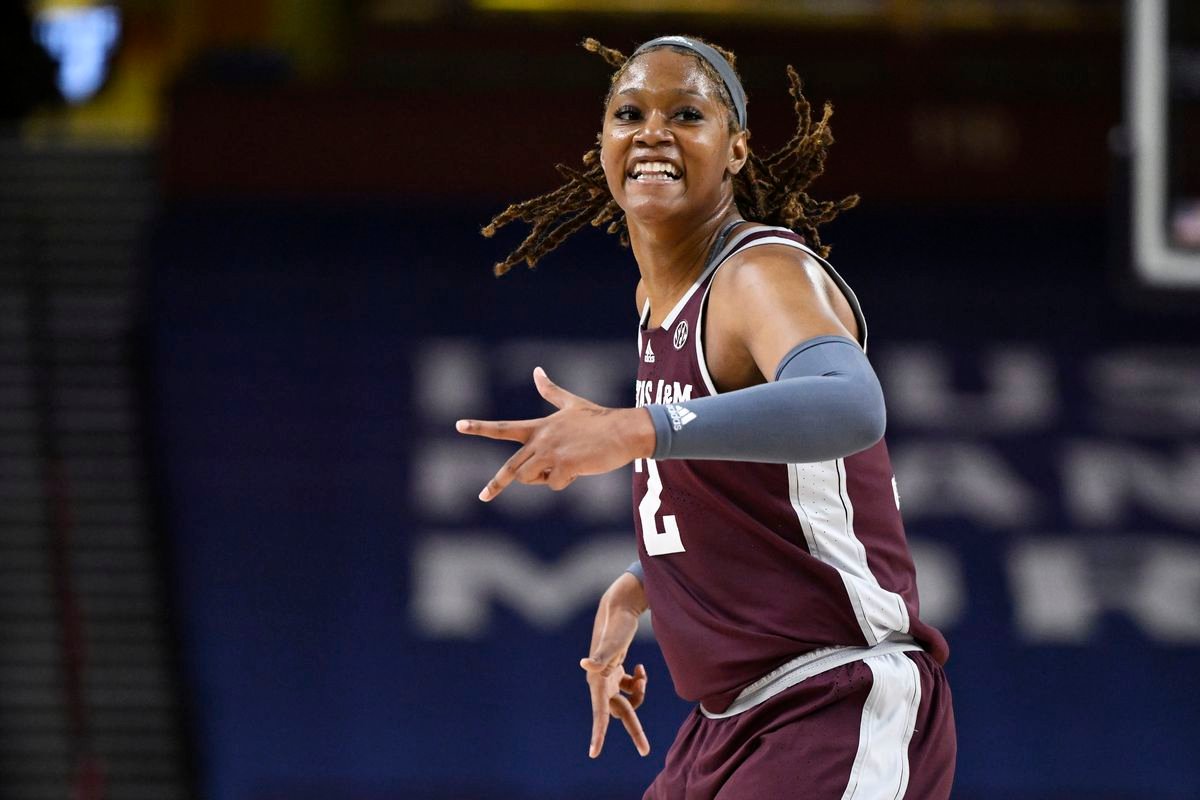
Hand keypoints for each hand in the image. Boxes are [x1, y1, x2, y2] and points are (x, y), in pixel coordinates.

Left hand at [456, 367, 655, 501]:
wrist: (623, 431)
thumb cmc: (599, 419)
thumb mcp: (571, 403)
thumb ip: (550, 390)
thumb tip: (537, 370)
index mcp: (539, 427)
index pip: (503, 428)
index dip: (480, 427)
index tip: (458, 425)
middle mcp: (541, 440)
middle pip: (511, 467)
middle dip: (496, 484)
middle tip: (483, 496)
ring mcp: (551, 453)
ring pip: (530, 478)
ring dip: (544, 479)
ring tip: (564, 466)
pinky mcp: (565, 466)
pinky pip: (554, 485)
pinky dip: (565, 482)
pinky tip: (580, 468)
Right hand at [580, 572, 649, 758]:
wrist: (619, 608)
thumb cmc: (618, 625)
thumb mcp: (614, 642)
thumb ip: (601, 656)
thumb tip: (584, 663)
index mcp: (598, 681)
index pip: (599, 713)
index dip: (598, 734)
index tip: (594, 753)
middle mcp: (601, 684)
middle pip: (620, 713)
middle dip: (634, 730)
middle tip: (645, 751)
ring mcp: (608, 679)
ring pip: (628, 701)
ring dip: (640, 693)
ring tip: (642, 674)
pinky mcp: (616, 673)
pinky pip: (630, 689)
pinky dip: (639, 683)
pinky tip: (639, 669)